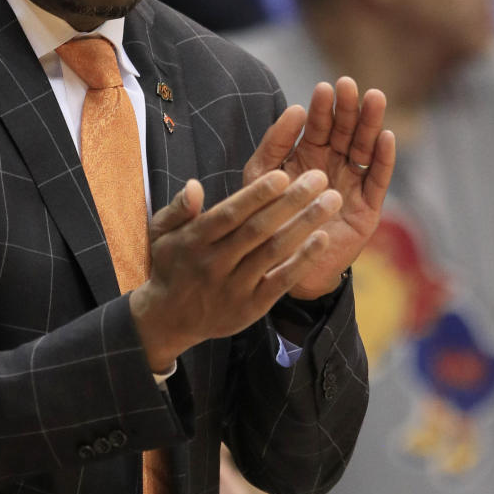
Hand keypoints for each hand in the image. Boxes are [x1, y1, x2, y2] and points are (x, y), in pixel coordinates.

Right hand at [130, 165, 343, 371]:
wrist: (169, 319)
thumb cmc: (171, 266)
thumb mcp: (162, 233)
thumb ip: (178, 208)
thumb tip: (194, 185)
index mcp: (195, 241)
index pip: (229, 214)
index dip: (256, 195)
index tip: (283, 174)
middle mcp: (215, 263)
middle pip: (258, 230)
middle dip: (291, 201)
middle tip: (320, 177)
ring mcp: (235, 287)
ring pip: (273, 252)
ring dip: (304, 224)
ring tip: (331, 201)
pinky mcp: (251, 306)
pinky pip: (281, 281)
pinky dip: (303, 260)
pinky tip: (322, 238)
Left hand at [244, 77, 394, 299]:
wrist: (280, 267)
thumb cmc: (267, 220)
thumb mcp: (262, 178)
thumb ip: (274, 144)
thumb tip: (295, 108)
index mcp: (308, 156)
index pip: (318, 126)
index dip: (322, 108)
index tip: (323, 88)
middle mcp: (333, 166)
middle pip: (345, 131)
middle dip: (348, 109)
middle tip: (349, 86)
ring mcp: (352, 185)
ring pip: (365, 149)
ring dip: (371, 124)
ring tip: (375, 99)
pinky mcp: (368, 208)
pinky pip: (378, 180)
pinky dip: (383, 160)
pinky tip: (386, 138)